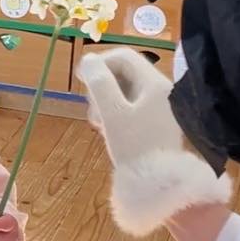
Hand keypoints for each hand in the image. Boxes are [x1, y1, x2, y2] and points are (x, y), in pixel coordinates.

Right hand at [77, 49, 185, 166]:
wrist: (158, 183)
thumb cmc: (135, 146)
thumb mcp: (112, 113)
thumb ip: (100, 82)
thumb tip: (88, 60)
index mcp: (153, 83)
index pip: (122, 57)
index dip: (99, 62)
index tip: (80, 78)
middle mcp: (159, 91)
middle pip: (123, 73)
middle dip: (101, 85)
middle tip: (90, 105)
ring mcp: (158, 107)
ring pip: (124, 90)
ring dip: (105, 100)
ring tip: (98, 122)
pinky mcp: (154, 122)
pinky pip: (130, 106)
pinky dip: (114, 112)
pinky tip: (107, 129)